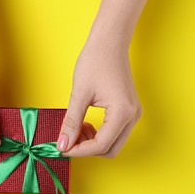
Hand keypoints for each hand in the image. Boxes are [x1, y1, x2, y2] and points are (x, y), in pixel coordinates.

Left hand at [57, 43, 141, 157]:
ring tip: (75, 130)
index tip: (62, 148)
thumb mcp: (79, 94)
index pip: (101, 145)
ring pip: (112, 144)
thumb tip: (63, 144)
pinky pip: (114, 133)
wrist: (109, 42)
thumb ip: (71, 122)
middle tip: (68, 140)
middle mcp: (132, 117)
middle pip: (109, 150)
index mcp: (122, 113)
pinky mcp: (129, 112)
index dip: (79, 151)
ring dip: (92, 143)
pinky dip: (98, 135)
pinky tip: (85, 124)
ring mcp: (133, 115)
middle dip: (86, 149)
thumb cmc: (95, 61)